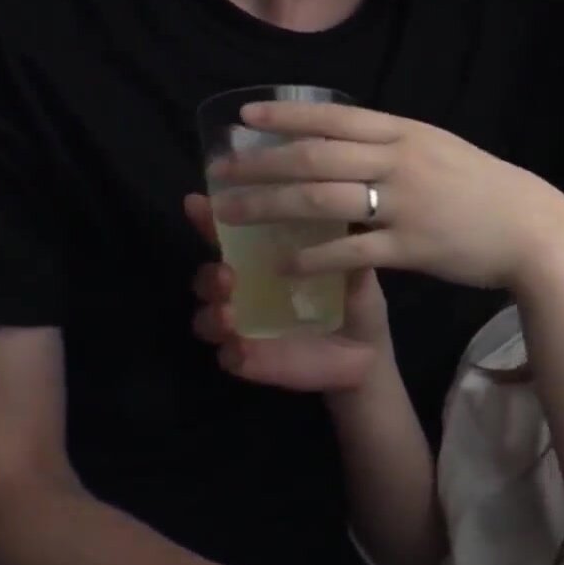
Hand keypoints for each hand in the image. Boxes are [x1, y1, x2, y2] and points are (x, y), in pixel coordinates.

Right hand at [183, 193, 388, 391]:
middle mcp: (247, 291)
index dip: (209, 221)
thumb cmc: (355, 303)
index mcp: (265, 261)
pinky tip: (242, 346)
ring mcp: (243, 327)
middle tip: (226, 274)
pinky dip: (231, 350)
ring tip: (229, 313)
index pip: (230, 238)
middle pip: (208, 277)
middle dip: (209, 274)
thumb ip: (343, 243)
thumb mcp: (354, 269)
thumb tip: (339, 207)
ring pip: (206, 318)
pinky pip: (227, 356)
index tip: (198, 204)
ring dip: (211, 313)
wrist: (365, 355)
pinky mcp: (249, 360)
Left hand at [205, 101, 563, 290]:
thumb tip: (351, 144)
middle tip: (221, 170)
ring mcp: (405, 204)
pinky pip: (350, 251)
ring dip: (270, 206)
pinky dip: (313, 257)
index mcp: (407, 134)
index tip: (246, 118)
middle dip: (262, 163)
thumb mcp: (442, 151)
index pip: (335, 118)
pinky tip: (283, 263)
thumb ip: (397, 147)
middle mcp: (401, 162)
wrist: (534, 229)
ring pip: (322, 200)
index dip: (287, 116)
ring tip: (232, 214)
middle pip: (316, 157)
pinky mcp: (411, 247)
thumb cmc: (487, 191)